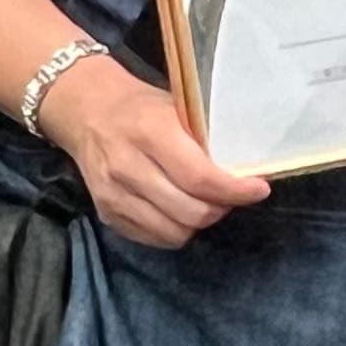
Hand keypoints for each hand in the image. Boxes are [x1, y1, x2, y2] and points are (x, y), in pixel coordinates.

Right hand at [37, 59, 270, 249]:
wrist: (85, 110)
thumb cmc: (141, 106)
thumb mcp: (176, 108)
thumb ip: (204, 141)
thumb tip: (245, 172)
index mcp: (149, 132)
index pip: (200, 177)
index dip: (235, 190)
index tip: (259, 189)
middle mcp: (127, 166)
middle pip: (189, 211)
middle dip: (221, 208)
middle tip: (231, 197)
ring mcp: (113, 194)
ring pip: (173, 231)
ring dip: (199, 223)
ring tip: (207, 204)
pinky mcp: (105, 213)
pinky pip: (152, 238)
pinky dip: (175, 231)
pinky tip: (181, 212)